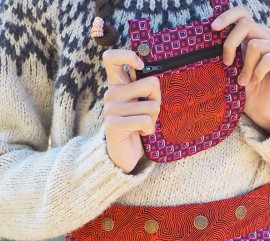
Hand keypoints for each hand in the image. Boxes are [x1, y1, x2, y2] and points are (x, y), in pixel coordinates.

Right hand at [102, 49, 160, 173]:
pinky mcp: (114, 124)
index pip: (111, 57)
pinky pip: (145, 121)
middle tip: (149, 113)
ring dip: (153, 119)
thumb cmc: (137, 126)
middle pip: (151, 83)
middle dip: (158, 100)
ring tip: (142, 126)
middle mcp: (111, 94)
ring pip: (152, 106)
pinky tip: (140, 133)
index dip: (129, 56)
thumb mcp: (141, 103)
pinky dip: (149, 129)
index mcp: (117, 85)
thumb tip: (155, 79)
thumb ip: (145, 88)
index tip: (141, 67)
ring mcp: (111, 109)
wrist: (123, 154)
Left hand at [211, 6, 269, 134]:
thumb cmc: (245, 91)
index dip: (227, 17)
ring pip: (255, 44)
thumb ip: (230, 49)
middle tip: (227, 64)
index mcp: (255, 35)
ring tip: (244, 81)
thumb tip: (213, 32)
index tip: (213, 29)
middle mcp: (269, 37)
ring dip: (245, 67)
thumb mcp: (233, 67)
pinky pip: (268, 59)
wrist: (260, 111)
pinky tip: (257, 82)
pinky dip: (258, 72)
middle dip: (230, 45)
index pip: (243, 14)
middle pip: (246, 25)